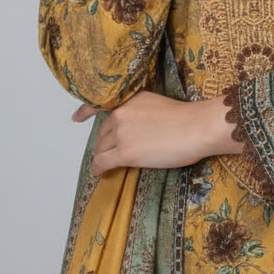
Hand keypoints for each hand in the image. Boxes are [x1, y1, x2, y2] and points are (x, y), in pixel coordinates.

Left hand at [72, 91, 237, 177]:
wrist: (196, 127)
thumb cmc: (188, 119)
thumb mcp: (157, 107)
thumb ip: (140, 114)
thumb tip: (136, 130)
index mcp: (130, 100)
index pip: (100, 104)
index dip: (85, 112)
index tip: (77, 118)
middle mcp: (120, 113)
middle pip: (102, 132)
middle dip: (102, 143)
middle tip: (105, 153)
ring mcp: (121, 133)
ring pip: (100, 148)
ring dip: (101, 157)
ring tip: (103, 165)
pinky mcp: (124, 152)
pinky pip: (102, 162)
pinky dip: (98, 169)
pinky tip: (99, 174)